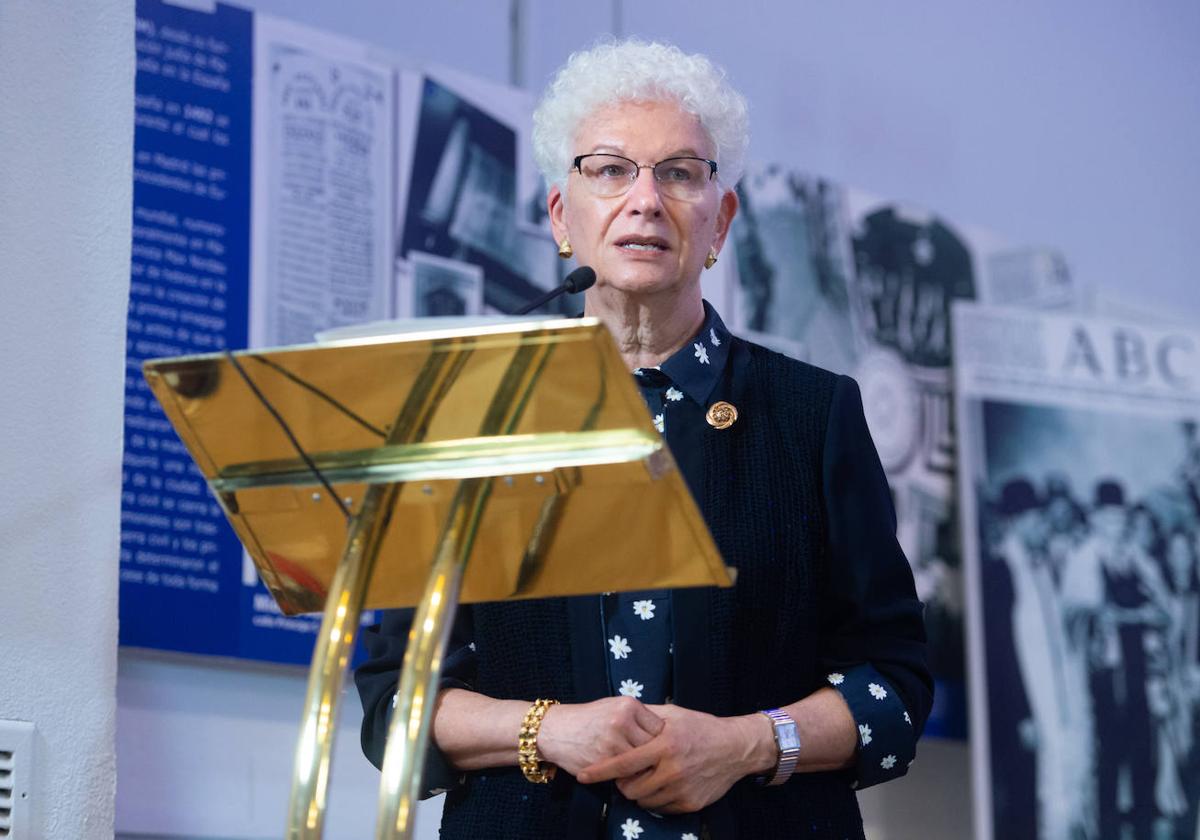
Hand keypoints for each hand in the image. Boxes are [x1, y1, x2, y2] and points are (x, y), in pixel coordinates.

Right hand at [537, 696, 663, 777]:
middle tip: (655, 764)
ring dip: (642, 769)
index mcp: (628, 705)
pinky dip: (628, 777)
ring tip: (641, 771)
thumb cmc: (588, 719)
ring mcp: (613, 742)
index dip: (660, 741)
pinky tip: (624, 775)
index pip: (659, 728)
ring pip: (642, 762)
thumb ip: (637, 717)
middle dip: (654, 756)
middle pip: (653, 745)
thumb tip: (666, 732)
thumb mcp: (613, 707)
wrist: (555, 730)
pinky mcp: (604, 761)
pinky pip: (626, 774)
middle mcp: (623, 721)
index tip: (659, 749)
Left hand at [576, 705, 773, 813]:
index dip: (600, 771)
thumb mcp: (673, 715)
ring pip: (643, 801)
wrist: (735, 748)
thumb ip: (646, 719)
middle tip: (626, 775)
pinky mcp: (690, 804)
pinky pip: (661, 808)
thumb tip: (621, 718)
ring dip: (639, 792)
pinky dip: (656, 799)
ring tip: (646, 778)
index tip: (583, 775)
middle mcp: (672, 770)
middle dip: (622, 784)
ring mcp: (681, 789)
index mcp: (664, 745)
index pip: (623, 763)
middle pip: (630, 788)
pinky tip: (662, 785)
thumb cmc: (701, 727)